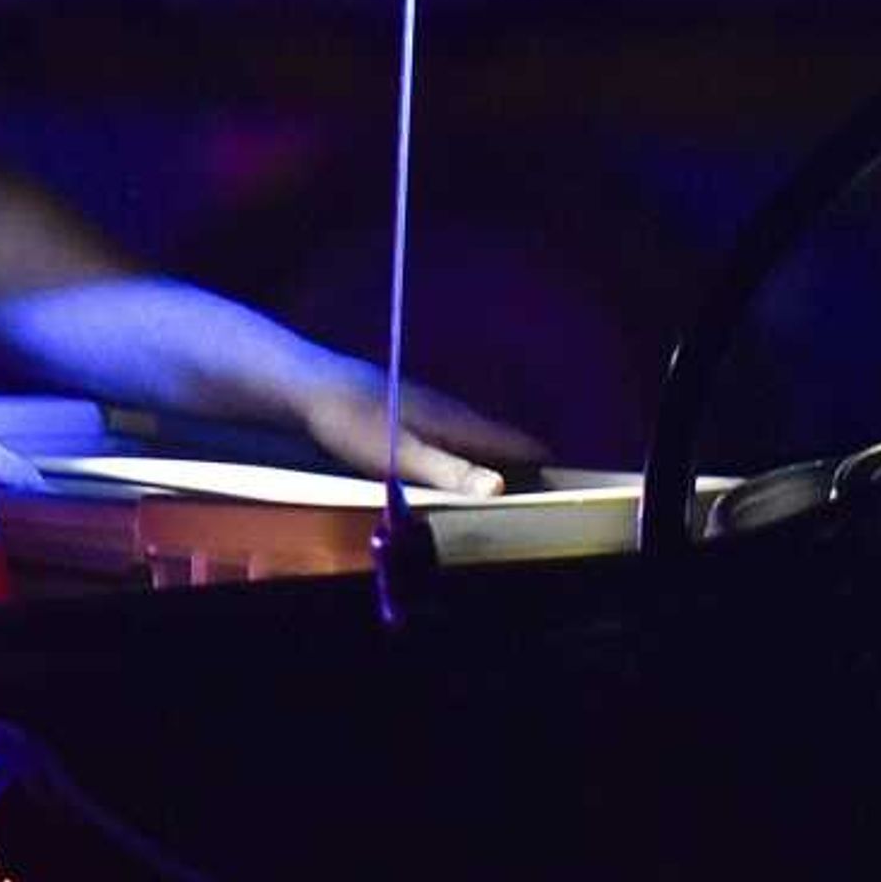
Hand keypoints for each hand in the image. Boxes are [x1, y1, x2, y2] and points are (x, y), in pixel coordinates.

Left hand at [284, 355, 546, 496]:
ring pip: (478, 437)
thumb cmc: (354, 423)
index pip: (517, 442)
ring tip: (513, 485)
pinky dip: (469, 454)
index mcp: (458, 422)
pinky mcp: (410, 413)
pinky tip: (459, 467)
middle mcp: (453, 412)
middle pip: (502, 440)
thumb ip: (450, 472)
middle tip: (548, 494)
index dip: (544, 464)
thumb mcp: (402, 455)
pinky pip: (454, 437)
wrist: (310, 387)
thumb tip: (501, 489)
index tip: (570, 488)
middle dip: (526, 465)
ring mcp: (431, 409)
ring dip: (497, 459)